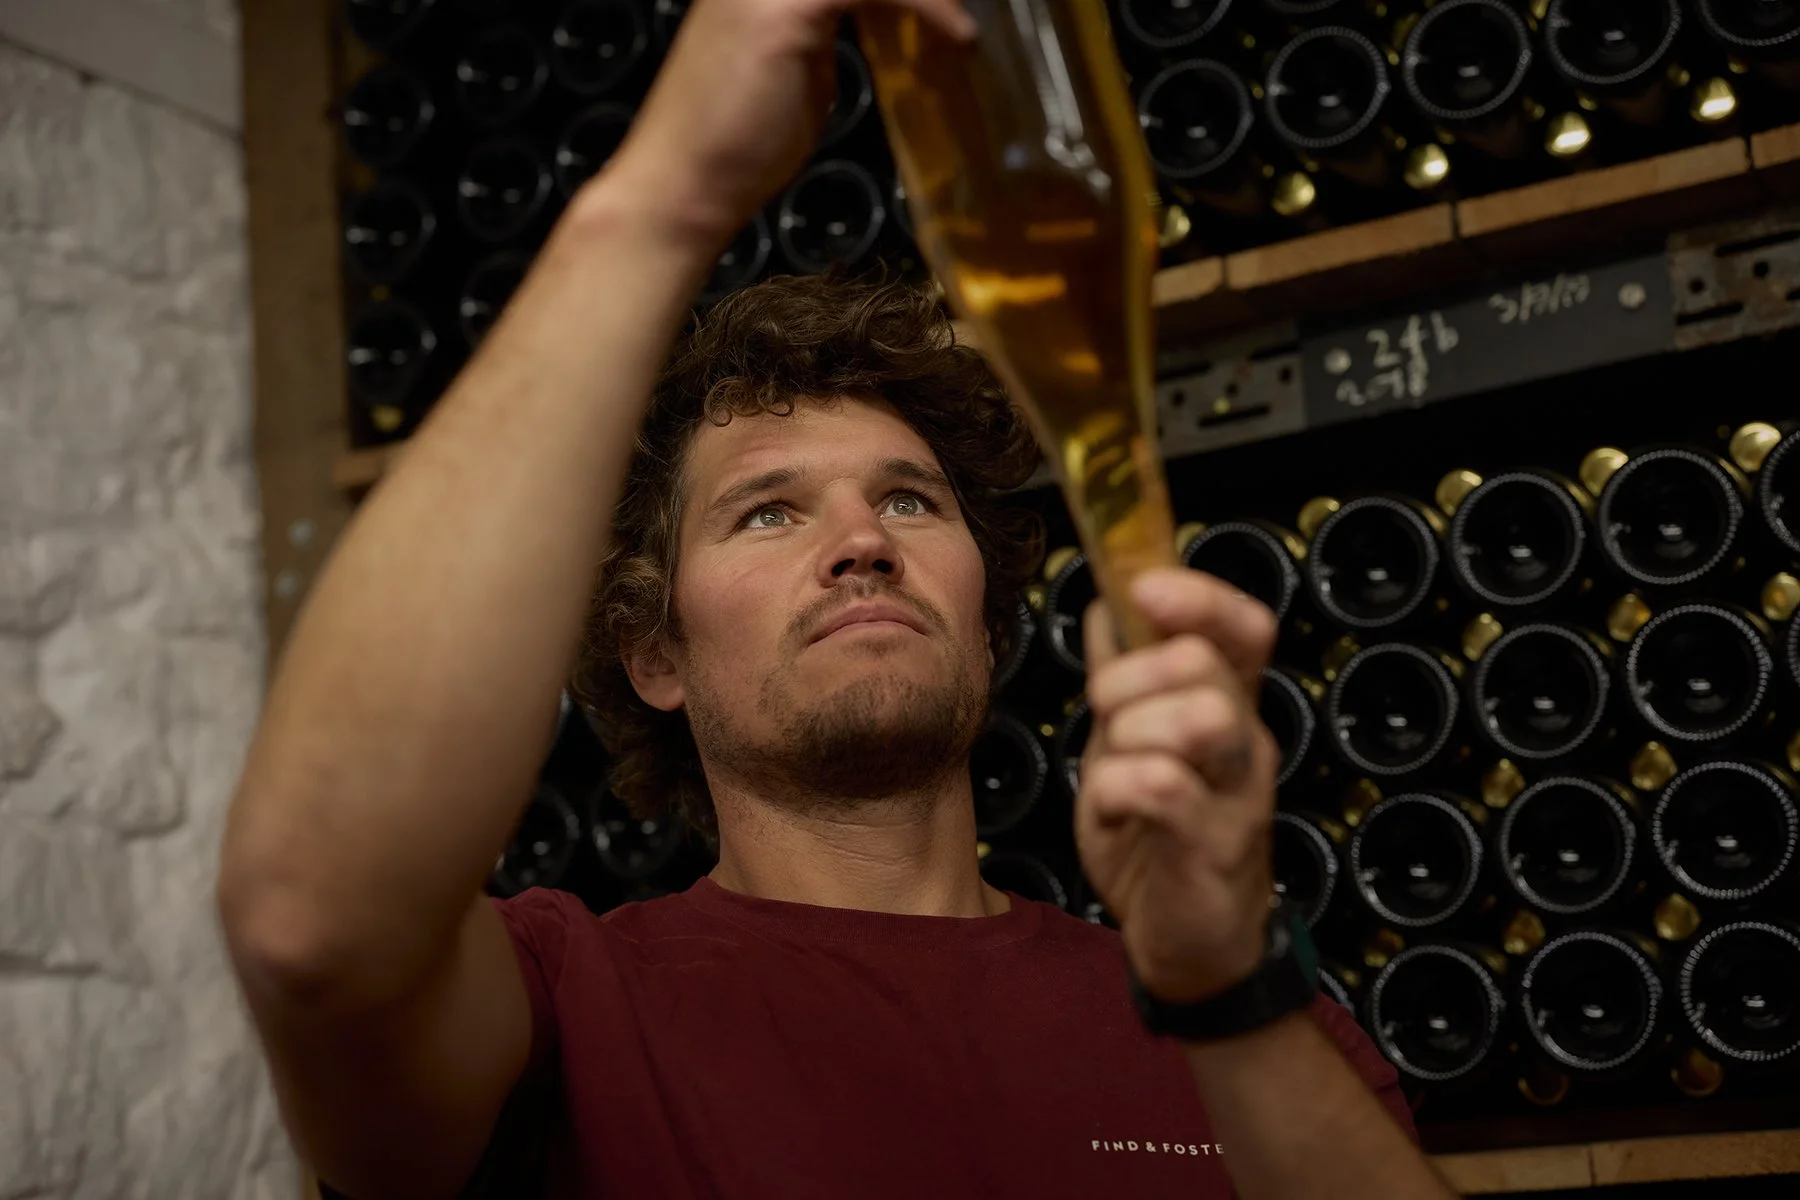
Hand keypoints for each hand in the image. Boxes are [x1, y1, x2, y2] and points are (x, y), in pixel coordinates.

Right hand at [590, 0, 975, 251]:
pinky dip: (927, 5)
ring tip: (964, 20)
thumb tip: (875, 32)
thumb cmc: (733, 145)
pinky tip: (958, 35)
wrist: (683, 184)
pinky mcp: (788, 9)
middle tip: (958, 13)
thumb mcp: (795, 72)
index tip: (944, 9)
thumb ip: (829, 41)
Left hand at [1074, 568, 1280, 1003]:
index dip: (1200, 596)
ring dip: (1132, 732)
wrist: (1189, 943)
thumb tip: (1103, 605)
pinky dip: (1121, 788)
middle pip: (1204, 662)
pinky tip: (1116, 809)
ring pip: (1198, 715)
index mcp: (1227, 705)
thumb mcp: (1132, 743)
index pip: (1244, 626)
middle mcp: (1245, 741)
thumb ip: (1125, 677)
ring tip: (1117, 768)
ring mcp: (1239, 794)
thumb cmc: (1160, 836)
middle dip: (1129, 677)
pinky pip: (1164, 785)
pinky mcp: (1218, 846)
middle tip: (1105, 718)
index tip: (1145, 589)